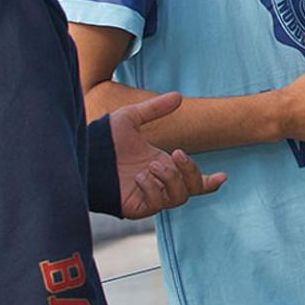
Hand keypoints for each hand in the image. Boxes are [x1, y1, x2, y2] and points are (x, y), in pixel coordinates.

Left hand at [110, 92, 226, 218]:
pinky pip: (156, 204)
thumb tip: (179, 97)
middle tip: (176, 153)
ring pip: (178, 197)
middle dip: (191, 171)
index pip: (192, 181)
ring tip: (152, 166)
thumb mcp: (131, 119)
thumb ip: (155, 109)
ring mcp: (147, 197)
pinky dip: (153, 189)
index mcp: (162, 167)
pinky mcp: (135, 208)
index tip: (224, 176)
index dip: (210, 182)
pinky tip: (140, 177)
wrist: (80, 155)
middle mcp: (158, 185)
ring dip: (170, 179)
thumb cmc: (102, 140)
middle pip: (191, 189)